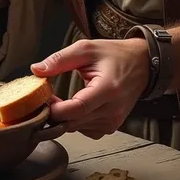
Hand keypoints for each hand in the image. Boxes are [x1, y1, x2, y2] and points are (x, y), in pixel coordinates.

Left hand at [31, 38, 149, 139]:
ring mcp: (113, 121)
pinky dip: (74, 121)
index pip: (77, 109)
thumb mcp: (86, 49)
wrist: (143, 65)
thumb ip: (59, 59)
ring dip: (63, 117)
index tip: (42, 100)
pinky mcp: (111, 127)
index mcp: (108, 89)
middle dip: (54, 112)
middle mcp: (113, 110)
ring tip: (59, 99)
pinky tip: (73, 107)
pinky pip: (84, 130)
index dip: (55, 109)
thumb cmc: (115, 55)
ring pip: (76, 128)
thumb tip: (36, 70)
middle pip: (73, 122)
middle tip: (45, 97)